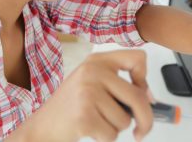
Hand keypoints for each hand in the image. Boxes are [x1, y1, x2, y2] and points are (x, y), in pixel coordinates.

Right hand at [11, 50, 153, 141]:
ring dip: (115, 128)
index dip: (145, 79)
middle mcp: (92, 72)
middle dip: (145, 119)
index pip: (137, 58)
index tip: (142, 94)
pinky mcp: (84, 116)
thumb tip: (150, 98)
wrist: (42, 126)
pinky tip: (89, 130)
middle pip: (138, 97)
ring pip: (125, 119)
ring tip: (95, 121)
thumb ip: (118, 85)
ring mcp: (87, 93)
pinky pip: (112, 134)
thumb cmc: (69, 107)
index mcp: (96, 61)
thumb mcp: (91, 83)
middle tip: (141, 130)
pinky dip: (105, 138)